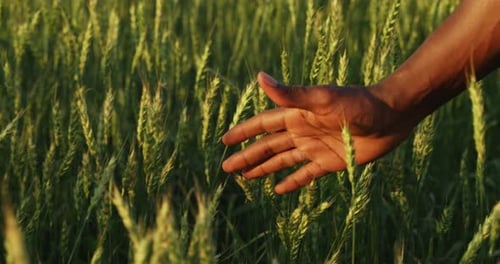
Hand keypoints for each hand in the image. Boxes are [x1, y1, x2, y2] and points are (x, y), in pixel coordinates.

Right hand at [222, 72, 413, 193]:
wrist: (391, 117)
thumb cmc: (358, 104)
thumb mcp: (323, 99)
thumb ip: (291, 94)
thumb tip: (260, 78)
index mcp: (297, 115)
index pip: (263, 125)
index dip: (244, 133)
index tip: (225, 141)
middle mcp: (302, 131)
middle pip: (268, 146)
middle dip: (247, 156)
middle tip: (227, 168)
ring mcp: (315, 147)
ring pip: (282, 160)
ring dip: (264, 168)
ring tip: (245, 177)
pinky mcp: (330, 162)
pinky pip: (306, 174)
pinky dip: (292, 182)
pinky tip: (279, 189)